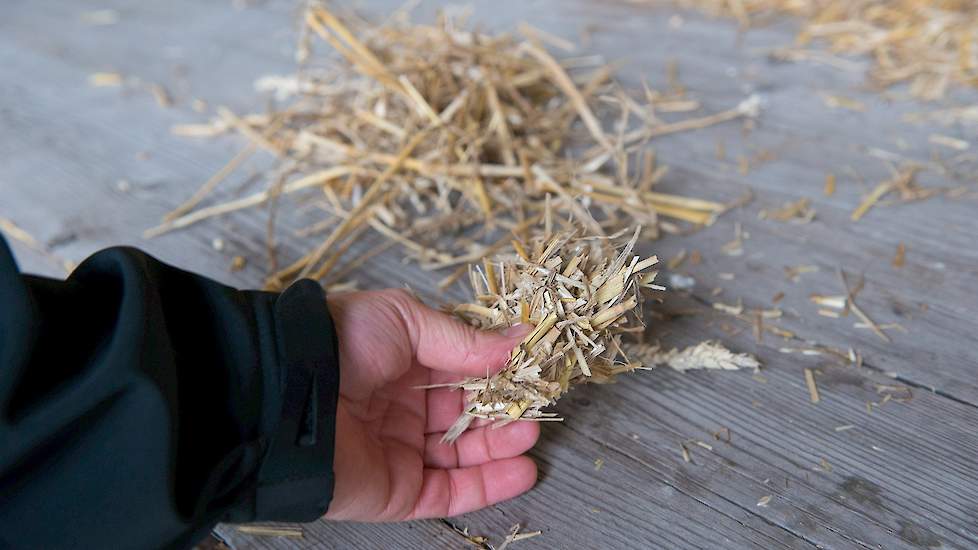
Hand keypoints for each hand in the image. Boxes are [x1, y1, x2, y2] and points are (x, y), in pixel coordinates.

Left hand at [324, 289, 538, 520]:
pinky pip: (449, 494)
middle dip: (503, 413)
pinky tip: (522, 470)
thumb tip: (519, 338)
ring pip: (464, 457)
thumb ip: (464, 338)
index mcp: (403, 366)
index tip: (531, 372)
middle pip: (466, 417)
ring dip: (502, 447)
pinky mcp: (397, 492)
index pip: (462, 374)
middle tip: (534, 406)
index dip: (497, 375)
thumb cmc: (339, 343)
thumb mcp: (405, 320)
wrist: (287, 392)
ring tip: (531, 433)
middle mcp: (403, 409)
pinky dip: (488, 486)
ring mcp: (400, 452)